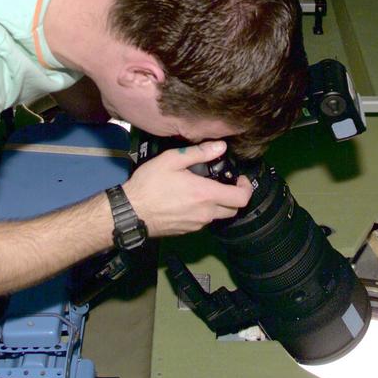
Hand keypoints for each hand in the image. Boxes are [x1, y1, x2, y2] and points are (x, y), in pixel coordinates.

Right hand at [122, 140, 252, 237]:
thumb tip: (220, 146)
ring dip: (218, 204)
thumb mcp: (172, 160)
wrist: (131, 212)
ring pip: (218, 216)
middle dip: (234, 196)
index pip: (242, 198)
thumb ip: (199, 153)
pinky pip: (203, 222)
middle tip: (224, 184)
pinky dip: (204, 211)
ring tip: (204, 190)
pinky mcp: (187, 231)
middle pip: (234, 209)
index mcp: (206, 194)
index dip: (246, 188)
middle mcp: (205, 213)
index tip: (240, 179)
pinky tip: (189, 201)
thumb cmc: (149, 185)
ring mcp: (197, 224)